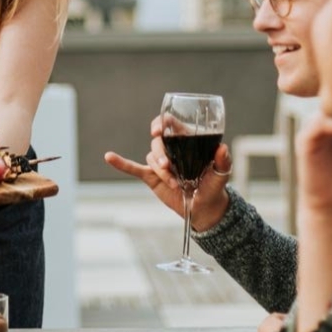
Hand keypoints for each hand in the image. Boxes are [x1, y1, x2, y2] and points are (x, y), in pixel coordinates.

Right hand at [103, 115, 232, 231]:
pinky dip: (121, 163)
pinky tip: (109, 157)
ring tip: (173, 183)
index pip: (170, 124)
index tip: (158, 130)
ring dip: (160, 170)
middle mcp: (172, 150)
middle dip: (161, 155)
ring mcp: (160, 163)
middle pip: (158, 143)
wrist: (205, 208)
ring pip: (151, 158)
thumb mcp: (221, 174)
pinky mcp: (151, 176)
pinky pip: (134, 168)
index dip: (162, 123)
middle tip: (168, 168)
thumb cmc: (214, 187)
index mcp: (187, 142)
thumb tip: (222, 149)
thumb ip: (222, 161)